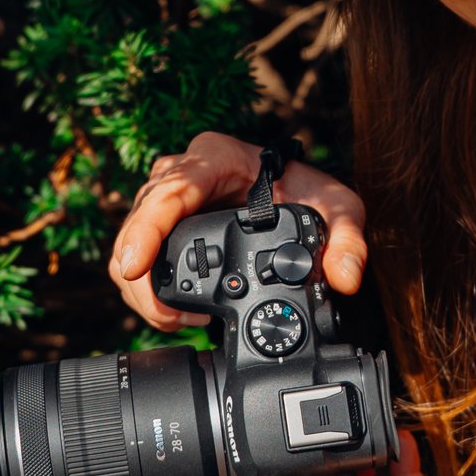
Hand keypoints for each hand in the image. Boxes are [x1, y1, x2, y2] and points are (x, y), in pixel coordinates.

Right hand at [108, 131, 369, 331]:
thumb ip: (348, 239)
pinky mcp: (158, 221)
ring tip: (185, 318)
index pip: (170, 191)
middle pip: (137, 223)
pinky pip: (134, 254)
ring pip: (127, 243)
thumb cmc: (308, 189)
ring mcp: (163, 196)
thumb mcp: (338, 207)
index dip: (146, 230)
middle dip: (143, 278)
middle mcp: (180, 171)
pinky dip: (147, 288)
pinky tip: (178, 310)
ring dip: (144, 289)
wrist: (291, 186)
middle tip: (174, 318)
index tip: (135, 266)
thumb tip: (345, 277)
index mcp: (215, 156)